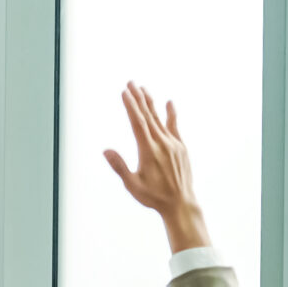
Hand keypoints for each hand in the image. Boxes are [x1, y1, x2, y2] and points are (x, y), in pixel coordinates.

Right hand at [104, 82, 211, 254]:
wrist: (181, 203)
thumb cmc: (153, 197)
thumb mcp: (132, 184)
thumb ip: (119, 166)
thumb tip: (106, 150)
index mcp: (149, 151)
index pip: (137, 123)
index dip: (131, 107)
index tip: (124, 92)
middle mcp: (163, 144)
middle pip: (148, 116)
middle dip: (138, 98)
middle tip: (131, 83)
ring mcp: (174, 145)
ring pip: (160, 119)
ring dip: (151, 103)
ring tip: (144, 89)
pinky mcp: (181, 148)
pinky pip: (175, 126)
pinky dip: (171, 114)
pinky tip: (169, 103)